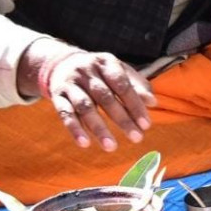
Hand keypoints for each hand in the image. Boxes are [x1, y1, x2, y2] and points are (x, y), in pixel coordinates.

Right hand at [20, 39, 155, 150]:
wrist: (62, 63)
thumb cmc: (101, 73)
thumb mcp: (120, 72)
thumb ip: (137, 86)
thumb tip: (153, 102)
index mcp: (106, 62)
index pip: (123, 85)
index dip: (135, 105)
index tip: (146, 125)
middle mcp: (87, 71)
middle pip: (105, 97)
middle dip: (122, 119)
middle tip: (136, 138)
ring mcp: (70, 83)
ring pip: (85, 107)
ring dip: (99, 128)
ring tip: (111, 147)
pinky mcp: (57, 95)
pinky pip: (65, 113)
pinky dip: (75, 129)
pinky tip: (85, 143)